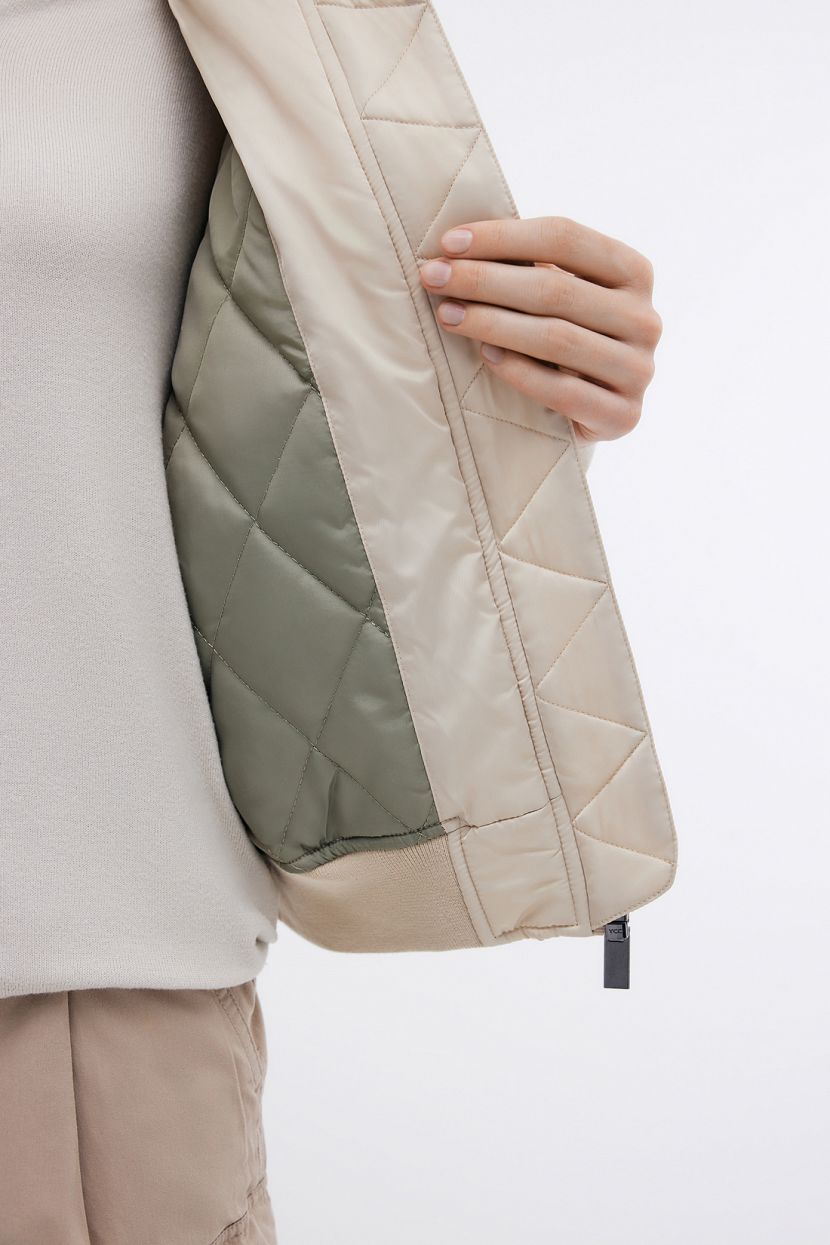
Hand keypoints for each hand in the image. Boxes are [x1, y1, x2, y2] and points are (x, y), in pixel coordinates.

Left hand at [418, 216, 661, 443]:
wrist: (596, 411)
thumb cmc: (565, 337)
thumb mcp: (559, 294)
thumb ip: (530, 266)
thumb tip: (457, 243)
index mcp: (634, 272)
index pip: (565, 238)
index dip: (502, 237)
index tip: (447, 242)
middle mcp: (645, 318)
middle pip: (555, 289)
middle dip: (484, 280)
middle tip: (434, 278)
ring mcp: (639, 369)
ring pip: (556, 338)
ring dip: (492, 324)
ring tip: (447, 315)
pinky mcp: (624, 415)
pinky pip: (563, 391)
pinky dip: (518, 371)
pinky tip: (483, 357)